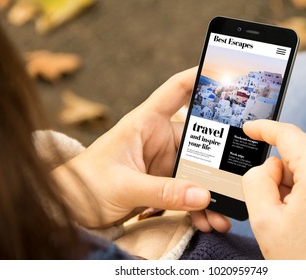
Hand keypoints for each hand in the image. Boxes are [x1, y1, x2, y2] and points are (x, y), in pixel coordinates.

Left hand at [53, 68, 229, 231]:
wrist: (69, 207)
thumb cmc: (85, 184)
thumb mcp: (123, 186)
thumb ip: (162, 192)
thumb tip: (202, 195)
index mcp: (145, 123)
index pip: (176, 91)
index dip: (200, 78)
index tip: (228, 75)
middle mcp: (158, 139)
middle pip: (199, 141)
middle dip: (218, 163)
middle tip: (236, 181)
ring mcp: (162, 163)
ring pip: (197, 171)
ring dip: (211, 192)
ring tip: (222, 216)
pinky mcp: (163, 183)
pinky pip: (188, 191)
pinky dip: (198, 206)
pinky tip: (207, 220)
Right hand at [242, 120, 305, 258]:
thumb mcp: (264, 221)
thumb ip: (256, 179)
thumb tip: (270, 166)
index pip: (288, 135)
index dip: (265, 129)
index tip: (252, 129)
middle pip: (305, 153)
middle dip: (285, 170)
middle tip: (276, 202)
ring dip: (304, 183)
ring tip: (301, 218)